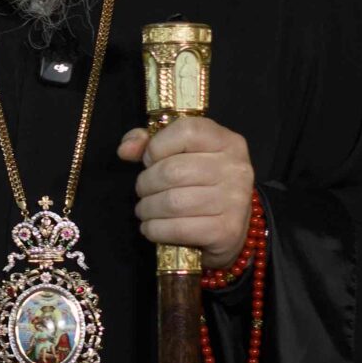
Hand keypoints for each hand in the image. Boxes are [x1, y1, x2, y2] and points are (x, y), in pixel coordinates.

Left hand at [116, 117, 254, 269]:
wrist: (232, 228)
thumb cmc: (202, 185)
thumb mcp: (184, 155)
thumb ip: (152, 144)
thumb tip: (125, 149)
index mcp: (227, 142)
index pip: (186, 131)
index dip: (157, 146)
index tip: (150, 161)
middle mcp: (236, 168)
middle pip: (173, 171)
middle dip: (146, 183)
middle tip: (142, 191)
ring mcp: (234, 201)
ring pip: (172, 202)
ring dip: (148, 208)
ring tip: (144, 210)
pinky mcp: (226, 231)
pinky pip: (177, 229)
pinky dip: (155, 229)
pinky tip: (151, 227)